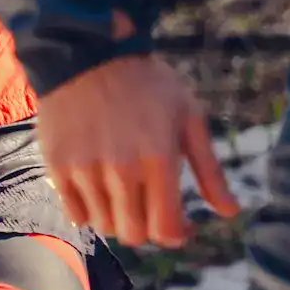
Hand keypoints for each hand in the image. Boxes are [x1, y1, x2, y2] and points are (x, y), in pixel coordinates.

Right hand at [37, 53, 237, 246]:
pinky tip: (99, 187)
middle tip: (151, 205)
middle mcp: (121, 170)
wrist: (88, 53)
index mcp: (159, 159)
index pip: (166, 229)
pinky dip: (90, 210)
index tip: (182, 224)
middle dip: (148, 228)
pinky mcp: (58, 167)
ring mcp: (86, 170)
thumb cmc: (148, 85)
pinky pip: (76, 215)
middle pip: (134, 235)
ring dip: (119, 218)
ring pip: (105, 227)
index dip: (178, 235)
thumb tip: (231, 212)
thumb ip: (210, 170)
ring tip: (125, 192)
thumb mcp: (189, 118)